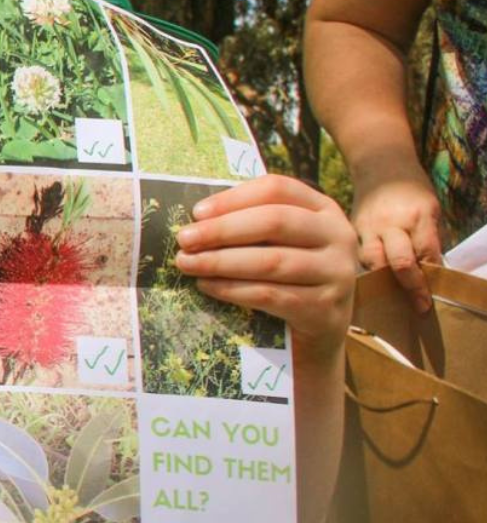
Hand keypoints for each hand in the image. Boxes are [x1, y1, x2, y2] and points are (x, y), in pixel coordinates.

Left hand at [173, 174, 358, 345]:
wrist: (318, 332)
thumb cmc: (287, 277)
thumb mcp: (279, 243)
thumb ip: (250, 224)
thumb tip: (196, 219)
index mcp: (323, 209)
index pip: (277, 189)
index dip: (234, 198)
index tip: (197, 212)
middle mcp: (338, 236)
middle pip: (274, 221)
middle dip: (222, 230)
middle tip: (184, 239)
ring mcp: (337, 273)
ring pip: (271, 261)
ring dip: (221, 261)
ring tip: (187, 263)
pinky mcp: (325, 309)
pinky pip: (270, 295)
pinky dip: (233, 290)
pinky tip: (207, 286)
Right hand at [351, 172, 442, 311]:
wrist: (379, 166)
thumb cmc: (411, 189)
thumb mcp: (430, 208)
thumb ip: (428, 239)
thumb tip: (430, 272)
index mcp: (418, 217)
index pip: (427, 255)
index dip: (430, 279)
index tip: (432, 300)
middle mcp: (392, 224)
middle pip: (400, 262)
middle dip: (411, 286)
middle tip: (419, 306)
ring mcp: (368, 228)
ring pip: (374, 263)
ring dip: (385, 282)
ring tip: (392, 298)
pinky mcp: (351, 230)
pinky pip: (359, 256)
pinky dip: (368, 269)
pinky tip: (372, 281)